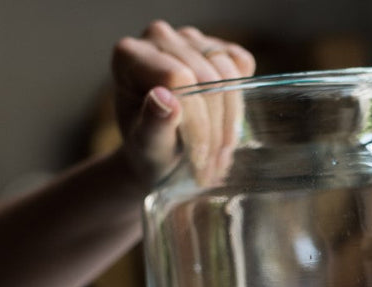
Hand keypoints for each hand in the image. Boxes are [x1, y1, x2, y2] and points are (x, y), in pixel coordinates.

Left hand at [110, 20, 254, 186]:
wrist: (163, 155)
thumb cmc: (149, 152)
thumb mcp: (149, 149)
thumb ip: (153, 125)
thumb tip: (164, 98)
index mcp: (129, 56)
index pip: (179, 77)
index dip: (196, 122)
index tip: (199, 159)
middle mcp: (157, 36)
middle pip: (206, 77)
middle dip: (215, 128)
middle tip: (212, 164)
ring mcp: (188, 37)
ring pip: (228, 73)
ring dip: (230, 121)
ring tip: (220, 153)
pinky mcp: (215, 45)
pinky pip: (242, 63)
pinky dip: (240, 97)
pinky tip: (226, 122)